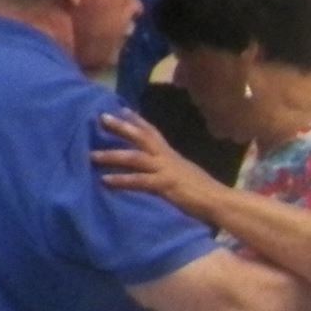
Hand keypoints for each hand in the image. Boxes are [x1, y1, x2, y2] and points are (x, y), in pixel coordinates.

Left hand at [95, 111, 223, 216]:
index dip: (136, 120)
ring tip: (92, 155)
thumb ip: (167, 168)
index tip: (120, 108)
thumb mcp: (183, 174)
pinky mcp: (165, 185)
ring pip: (136, 157)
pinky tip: (106, 180)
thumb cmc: (201, 192)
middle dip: (121, 127)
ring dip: (113, 155)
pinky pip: (140, 181)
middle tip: (102, 118)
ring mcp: (166, 170)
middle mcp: (167, 158)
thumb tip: (155, 168)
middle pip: (142, 137)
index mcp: (171, 155)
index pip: (152, 132)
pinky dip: (122, 180)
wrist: (219, 201)